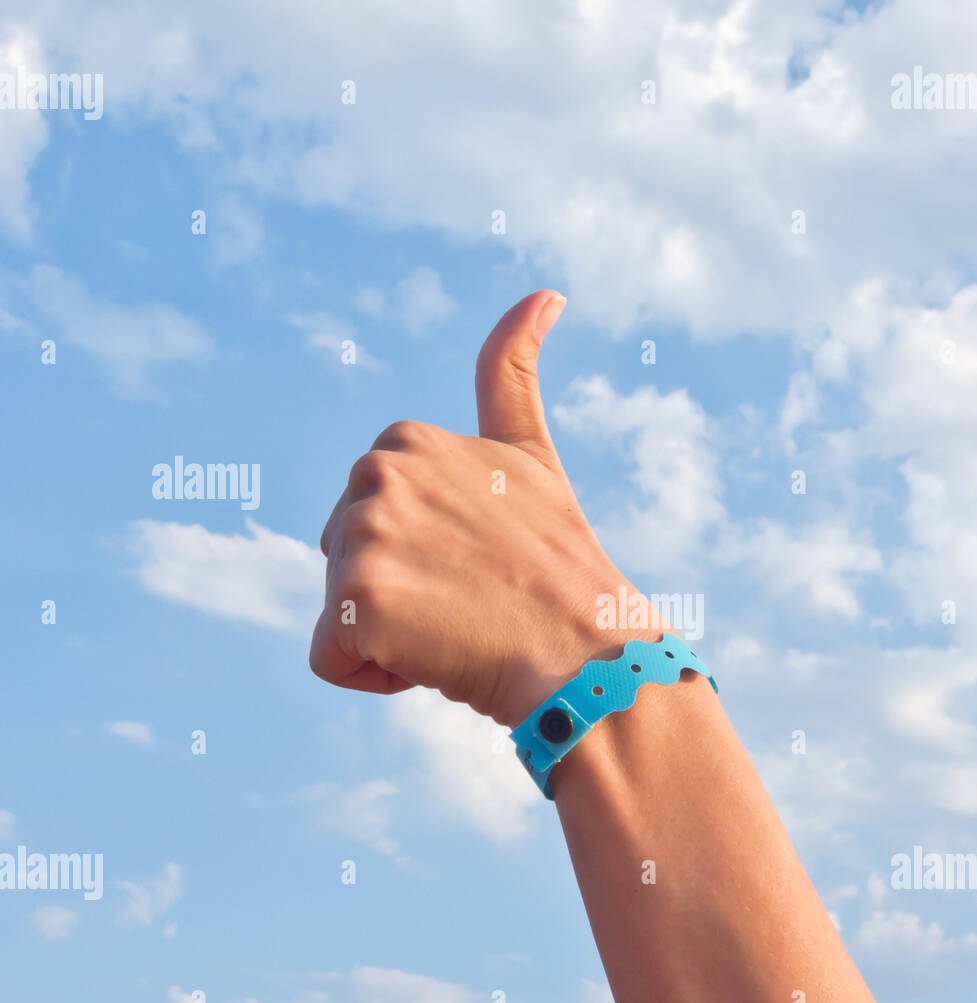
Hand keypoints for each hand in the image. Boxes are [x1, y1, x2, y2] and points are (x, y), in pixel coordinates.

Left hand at [309, 290, 660, 726]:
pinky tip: (433, 659)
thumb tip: (545, 292)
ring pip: (336, 610)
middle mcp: (375, 473)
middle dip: (397, 592)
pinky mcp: (358, 599)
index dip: (420, 557)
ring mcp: (366, 532)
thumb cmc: (561, 567)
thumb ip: (513, 374)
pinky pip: (329, 659)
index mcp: (404, 440)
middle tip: (470, 599)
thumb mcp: (531, 455)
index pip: (369, 524)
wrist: (587, 651)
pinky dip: (373, 675)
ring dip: (389, 635)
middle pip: (342, 562)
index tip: (479, 563)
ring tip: (457, 628)